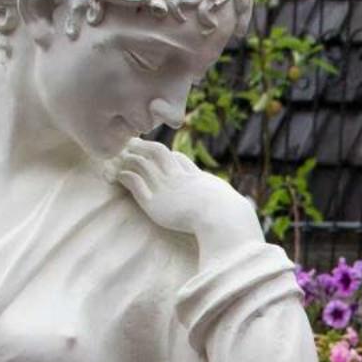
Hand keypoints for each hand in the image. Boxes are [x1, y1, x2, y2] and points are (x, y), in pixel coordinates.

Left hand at [111, 138, 261, 247]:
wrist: (222, 218)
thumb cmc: (232, 218)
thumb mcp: (234, 205)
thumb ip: (233, 204)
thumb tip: (246, 209)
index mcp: (197, 180)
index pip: (180, 162)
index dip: (170, 157)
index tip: (161, 154)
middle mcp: (180, 179)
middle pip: (160, 153)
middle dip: (146, 147)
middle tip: (133, 143)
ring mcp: (166, 188)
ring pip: (143, 162)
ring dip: (130, 157)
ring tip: (117, 155)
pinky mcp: (154, 202)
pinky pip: (134, 181)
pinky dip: (123, 176)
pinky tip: (115, 175)